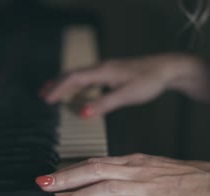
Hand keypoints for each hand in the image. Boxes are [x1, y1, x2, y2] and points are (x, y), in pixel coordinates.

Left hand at [36, 153, 209, 195]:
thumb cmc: (183, 177)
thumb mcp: (149, 168)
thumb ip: (125, 175)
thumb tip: (102, 182)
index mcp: (132, 162)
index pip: (94, 162)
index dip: (69, 170)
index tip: (50, 176)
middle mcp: (136, 171)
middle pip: (95, 171)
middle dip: (66, 178)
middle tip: (44, 185)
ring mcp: (148, 187)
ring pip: (110, 188)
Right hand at [39, 54, 202, 116]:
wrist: (167, 68)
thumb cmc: (149, 80)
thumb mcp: (127, 95)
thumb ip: (104, 104)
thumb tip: (82, 113)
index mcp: (103, 71)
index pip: (73, 79)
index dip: (57, 88)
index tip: (45, 99)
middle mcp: (102, 68)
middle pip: (73, 75)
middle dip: (56, 84)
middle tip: (41, 95)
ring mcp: (107, 70)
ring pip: (80, 76)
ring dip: (65, 84)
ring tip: (53, 93)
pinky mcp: (113, 74)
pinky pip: (89, 79)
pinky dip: (78, 86)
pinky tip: (79, 94)